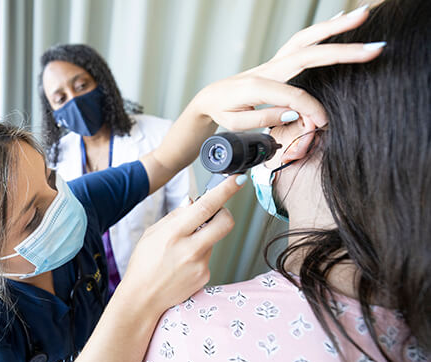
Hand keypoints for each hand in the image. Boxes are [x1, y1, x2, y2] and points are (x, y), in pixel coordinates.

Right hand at [120, 175, 243, 313]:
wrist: (142, 299)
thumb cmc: (143, 265)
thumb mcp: (152, 234)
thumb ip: (175, 216)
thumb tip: (193, 203)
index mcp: (174, 233)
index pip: (206, 206)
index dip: (226, 190)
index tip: (238, 179)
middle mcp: (190, 249)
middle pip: (225, 222)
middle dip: (224, 213)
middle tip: (213, 214)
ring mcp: (200, 265)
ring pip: (214, 240)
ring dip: (203, 239)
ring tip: (181, 251)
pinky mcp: (205, 276)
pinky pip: (208, 257)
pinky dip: (198, 256)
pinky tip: (182, 265)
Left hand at [194, 7, 383, 130]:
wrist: (209, 97)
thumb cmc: (223, 111)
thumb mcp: (236, 123)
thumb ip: (263, 118)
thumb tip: (292, 113)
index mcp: (257, 86)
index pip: (294, 96)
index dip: (311, 109)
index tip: (322, 123)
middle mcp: (268, 68)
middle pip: (308, 54)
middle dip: (342, 51)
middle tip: (373, 48)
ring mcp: (273, 62)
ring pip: (306, 40)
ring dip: (334, 27)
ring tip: (361, 15)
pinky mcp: (277, 61)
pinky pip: (301, 42)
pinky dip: (321, 30)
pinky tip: (340, 20)